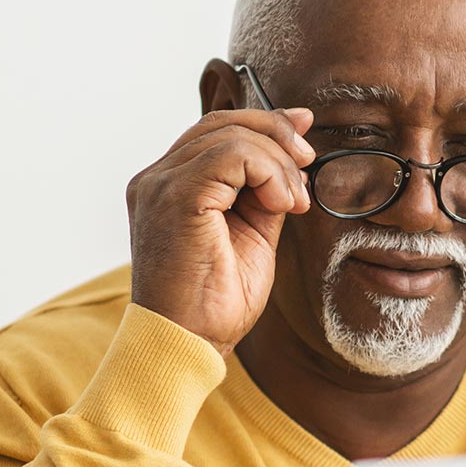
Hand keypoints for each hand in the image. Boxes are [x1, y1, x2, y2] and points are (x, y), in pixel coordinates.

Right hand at [124, 106, 315, 354]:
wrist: (187, 344)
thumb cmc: (214, 305)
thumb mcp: (253, 236)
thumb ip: (264, 194)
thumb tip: (293, 160)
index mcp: (170, 187)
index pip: (215, 131)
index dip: (264, 123)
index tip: (304, 135)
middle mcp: (157, 179)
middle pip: (222, 122)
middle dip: (277, 133)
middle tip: (308, 164)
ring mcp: (161, 185)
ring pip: (231, 135)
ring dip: (278, 163)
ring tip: (293, 203)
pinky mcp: (175, 196)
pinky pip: (231, 154)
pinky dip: (269, 171)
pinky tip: (281, 204)